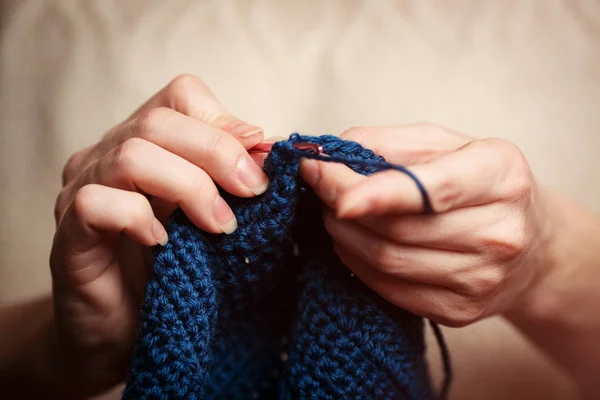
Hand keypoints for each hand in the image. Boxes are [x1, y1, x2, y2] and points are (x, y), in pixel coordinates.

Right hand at [50, 74, 267, 394]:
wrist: (130, 333)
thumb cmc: (178, 268)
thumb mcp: (214, 214)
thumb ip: (234, 179)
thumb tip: (268, 148)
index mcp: (148, 143)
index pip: (181, 96)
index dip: (225, 123)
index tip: (259, 164)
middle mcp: (110, 156)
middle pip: (159, 121)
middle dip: (218, 154)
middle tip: (253, 194)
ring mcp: (84, 190)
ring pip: (131, 155)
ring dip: (189, 187)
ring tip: (220, 227)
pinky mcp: (68, 234)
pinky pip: (96, 203)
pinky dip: (139, 218)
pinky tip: (164, 243)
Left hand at [300, 124, 550, 326]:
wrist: (531, 244)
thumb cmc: (477, 183)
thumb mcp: (446, 144)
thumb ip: (389, 143)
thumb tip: (328, 154)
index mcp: (501, 176)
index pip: (432, 190)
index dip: (377, 192)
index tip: (326, 183)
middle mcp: (500, 233)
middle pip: (398, 229)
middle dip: (341, 205)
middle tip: (318, 185)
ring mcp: (483, 279)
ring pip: (388, 261)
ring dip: (344, 235)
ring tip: (335, 212)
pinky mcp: (461, 311)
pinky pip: (390, 289)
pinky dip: (358, 263)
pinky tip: (354, 242)